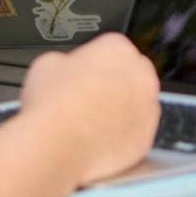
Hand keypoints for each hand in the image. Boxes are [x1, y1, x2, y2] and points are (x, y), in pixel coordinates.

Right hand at [9, 34, 161, 185]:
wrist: (56, 147)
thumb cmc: (52, 107)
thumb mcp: (47, 64)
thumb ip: (67, 61)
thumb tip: (68, 69)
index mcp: (117, 49)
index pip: (111, 48)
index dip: (94, 63)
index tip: (85, 74)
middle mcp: (140, 74)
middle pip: (131, 73)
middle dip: (114, 83)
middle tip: (89, 97)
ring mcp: (148, 106)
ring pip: (137, 103)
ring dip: (121, 108)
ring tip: (93, 121)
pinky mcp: (147, 135)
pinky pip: (137, 130)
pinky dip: (124, 133)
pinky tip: (101, 138)